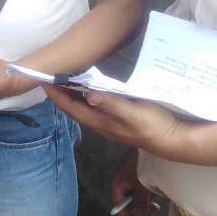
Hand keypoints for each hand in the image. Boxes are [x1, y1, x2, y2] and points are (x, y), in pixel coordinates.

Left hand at [44, 85, 185, 158]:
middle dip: (61, 94)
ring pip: (85, 108)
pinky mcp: (120, 119)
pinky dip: (89, 96)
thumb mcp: (132, 112)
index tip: (43, 80)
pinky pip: (97, 106)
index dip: (56, 95)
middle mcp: (102, 123)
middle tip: (51, 76)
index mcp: (101, 121)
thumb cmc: (153, 125)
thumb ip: (111, 103)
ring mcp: (111, 122)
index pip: (72, 108)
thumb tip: (87, 94)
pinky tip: (93, 88)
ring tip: (66, 80)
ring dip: (74, 95)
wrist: (173, 139)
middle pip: (75, 108)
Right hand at [109, 153, 160, 215]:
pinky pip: (142, 188)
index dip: (124, 215)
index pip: (117, 203)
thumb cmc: (142, 164)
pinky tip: (156, 195)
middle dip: (136, 209)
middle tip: (148, 215)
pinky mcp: (141, 171)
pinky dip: (147, 195)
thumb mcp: (141, 185)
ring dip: (144, 203)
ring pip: (136, 194)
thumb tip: (139, 215)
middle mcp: (123, 180)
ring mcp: (132, 176)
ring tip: (155, 207)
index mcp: (119, 183)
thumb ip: (140, 202)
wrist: (151, 143)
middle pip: (126, 200)